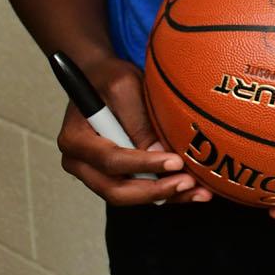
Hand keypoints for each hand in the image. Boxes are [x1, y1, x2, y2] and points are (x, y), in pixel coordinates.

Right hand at [57, 55, 210, 204]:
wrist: (98, 78)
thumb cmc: (109, 78)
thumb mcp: (124, 88)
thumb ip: (137, 121)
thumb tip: (158, 152)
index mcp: (75, 140)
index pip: (111, 161)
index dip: (144, 165)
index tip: (175, 162)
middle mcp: (79, 162)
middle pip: (115, 189)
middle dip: (154, 191)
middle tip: (188, 183)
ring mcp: (94, 172)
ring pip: (128, 195)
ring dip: (164, 196)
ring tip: (198, 192)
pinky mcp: (112, 174)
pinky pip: (137, 190)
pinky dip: (163, 192)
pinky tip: (191, 190)